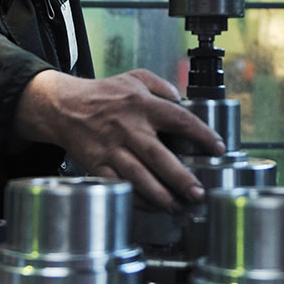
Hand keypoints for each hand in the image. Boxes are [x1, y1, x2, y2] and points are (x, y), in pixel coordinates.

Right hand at [14, 68, 225, 211]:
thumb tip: (182, 100)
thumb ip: (161, 85)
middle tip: (199, 193)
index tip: (218, 148)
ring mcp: (110, 147)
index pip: (179, 119)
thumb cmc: (102, 93)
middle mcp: (127, 126)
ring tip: (177, 207)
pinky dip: (134, 198)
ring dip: (160, 195)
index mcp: (141, 104)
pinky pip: (118, 185)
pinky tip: (150, 206)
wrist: (64, 106)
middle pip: (158, 155)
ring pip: (138, 175)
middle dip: (181, 177)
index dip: (202, 134)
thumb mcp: (134, 77)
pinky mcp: (96, 164)